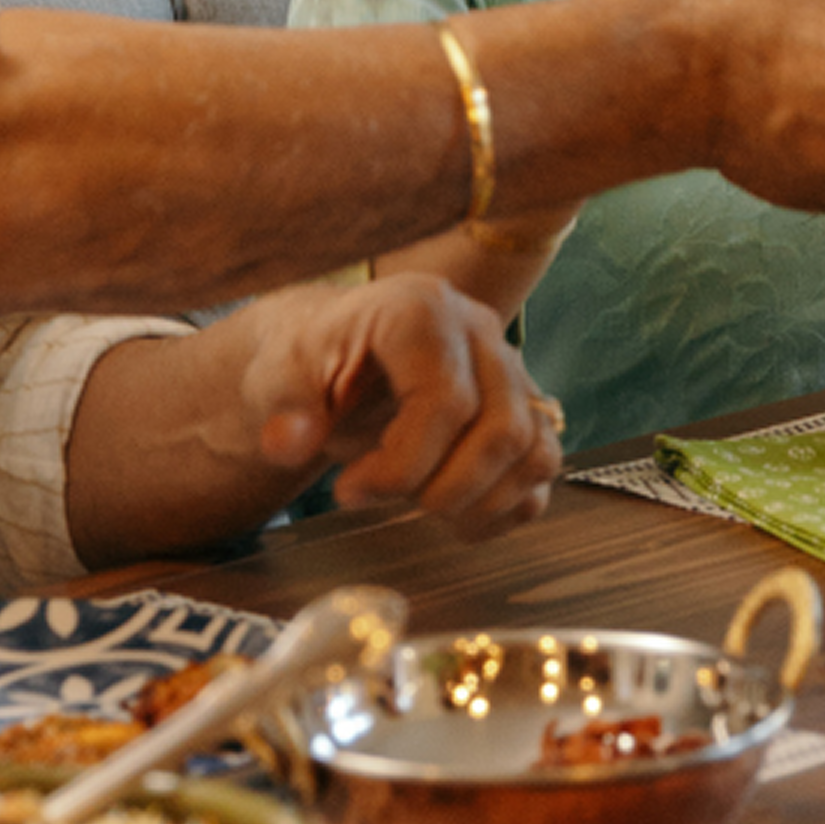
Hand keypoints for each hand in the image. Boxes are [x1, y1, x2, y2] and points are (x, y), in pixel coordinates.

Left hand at [237, 275, 561, 536]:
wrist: (332, 352)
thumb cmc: (310, 359)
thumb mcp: (281, 378)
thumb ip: (288, 411)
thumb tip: (288, 441)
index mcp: (419, 309)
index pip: (446, 398)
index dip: (404, 463)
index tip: (350, 490)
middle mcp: (478, 329)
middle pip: (502, 429)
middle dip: (444, 489)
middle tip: (385, 499)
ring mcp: (509, 367)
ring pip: (534, 450)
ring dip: (481, 501)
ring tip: (422, 508)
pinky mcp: (523, 405)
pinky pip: (543, 466)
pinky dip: (507, 505)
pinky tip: (456, 514)